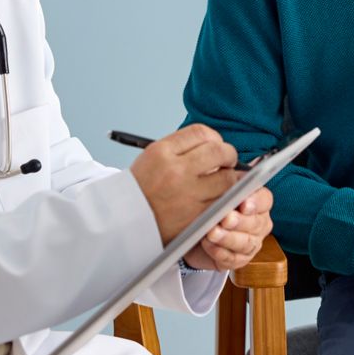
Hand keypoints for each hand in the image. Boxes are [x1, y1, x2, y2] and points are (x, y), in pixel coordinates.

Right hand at [130, 125, 241, 245]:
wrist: (123, 221)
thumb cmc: (140, 189)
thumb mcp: (151, 158)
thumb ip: (181, 148)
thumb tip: (213, 143)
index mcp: (161, 152)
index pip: (201, 133)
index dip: (215, 137)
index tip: (216, 144)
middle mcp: (175, 171)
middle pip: (219, 152)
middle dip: (229, 155)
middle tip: (228, 160)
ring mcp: (187, 195)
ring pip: (227, 180)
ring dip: (230, 179)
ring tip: (224, 181)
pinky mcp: (194, 217)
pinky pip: (222, 203)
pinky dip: (225, 199)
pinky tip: (219, 198)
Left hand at [182, 186, 273, 271]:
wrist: (194, 231)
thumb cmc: (208, 205)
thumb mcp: (214, 189)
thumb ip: (222, 181)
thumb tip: (222, 172)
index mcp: (257, 201)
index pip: (264, 199)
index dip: (255, 202)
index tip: (243, 203)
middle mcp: (259, 223)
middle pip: (256, 223)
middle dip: (240, 221)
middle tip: (225, 218)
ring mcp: (251, 242)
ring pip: (245, 243)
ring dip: (228, 238)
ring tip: (212, 233)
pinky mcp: (239, 260)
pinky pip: (233, 259)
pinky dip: (220, 252)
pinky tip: (209, 245)